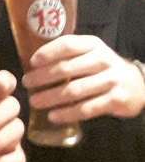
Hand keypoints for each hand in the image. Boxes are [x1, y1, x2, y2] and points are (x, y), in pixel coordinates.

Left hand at [23, 34, 144, 121]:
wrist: (137, 84)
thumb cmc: (102, 67)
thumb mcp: (90, 53)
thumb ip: (69, 54)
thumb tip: (33, 62)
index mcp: (92, 45)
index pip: (67, 45)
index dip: (48, 53)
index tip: (32, 62)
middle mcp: (102, 60)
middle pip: (67, 68)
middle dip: (43, 77)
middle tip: (27, 83)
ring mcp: (110, 80)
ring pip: (74, 90)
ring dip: (51, 97)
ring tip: (34, 101)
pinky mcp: (116, 100)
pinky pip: (87, 108)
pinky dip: (68, 113)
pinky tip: (53, 116)